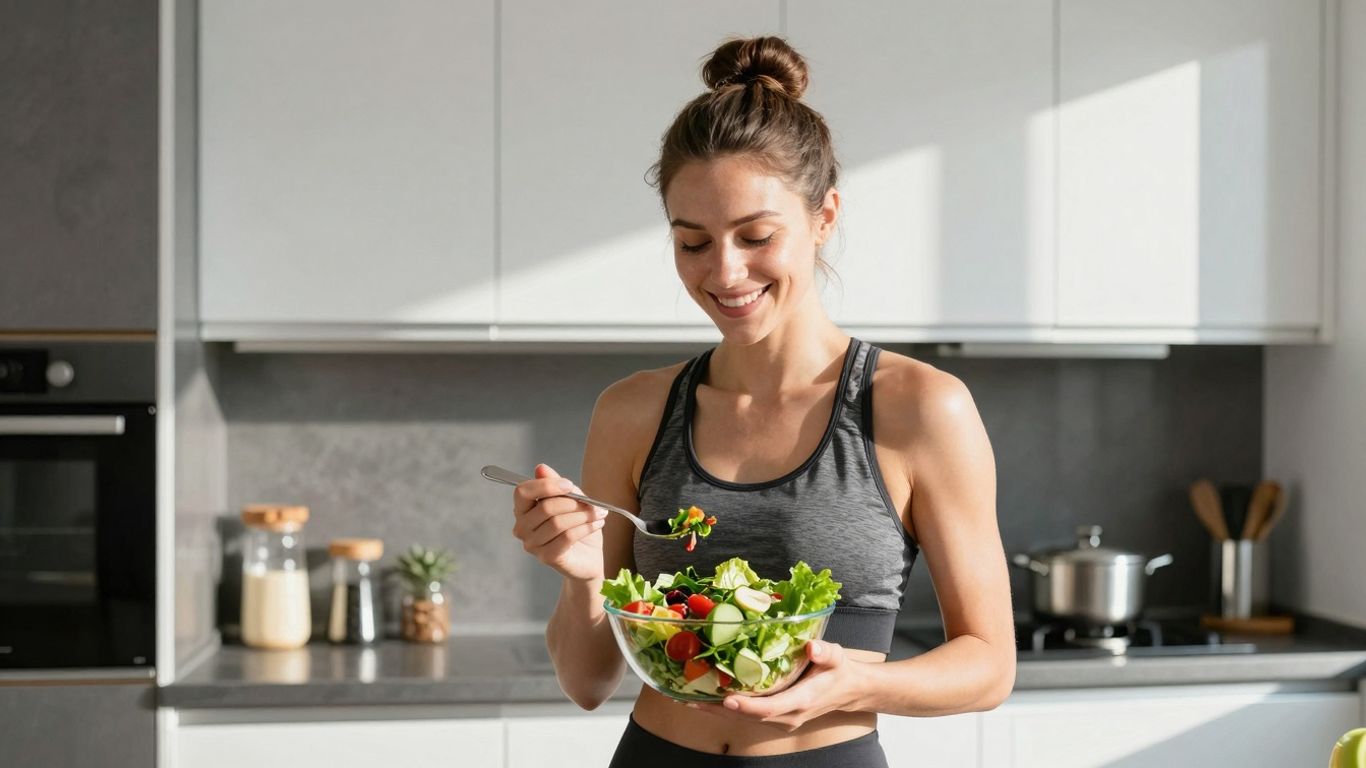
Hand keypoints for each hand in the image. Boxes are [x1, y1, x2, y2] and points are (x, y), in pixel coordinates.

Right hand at [510, 464, 607, 580]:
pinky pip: (567, 537)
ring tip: (598, 514)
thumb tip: (541, 468)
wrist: (588, 557)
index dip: (546, 486)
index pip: (523, 492)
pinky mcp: (546, 557)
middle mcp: (522, 528)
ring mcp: (532, 545)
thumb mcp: (571, 499)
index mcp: (523, 509)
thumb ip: (556, 484)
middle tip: (593, 504)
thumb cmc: (576, 526)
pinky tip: (597, 524)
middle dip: (573, 503)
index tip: (569, 485)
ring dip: (583, 516)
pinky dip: (585, 528)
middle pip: (545, 508)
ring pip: (558, 523)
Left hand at [685, 640, 870, 731]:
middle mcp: (787, 714)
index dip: (746, 706)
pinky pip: (745, 715)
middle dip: (718, 710)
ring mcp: (780, 718)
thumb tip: (813, 647)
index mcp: (800, 701)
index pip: (769, 708)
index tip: (726, 699)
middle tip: (689, 699)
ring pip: (743, 719)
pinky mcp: (774, 715)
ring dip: (716, 710)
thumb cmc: (839, 671)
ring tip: (687, 698)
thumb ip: (825, 653)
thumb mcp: (836, 657)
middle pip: (748, 717)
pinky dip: (724, 708)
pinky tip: (706, 697)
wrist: (848, 690)